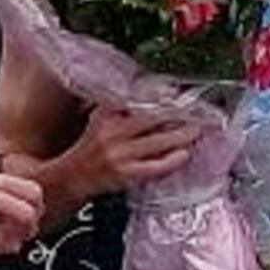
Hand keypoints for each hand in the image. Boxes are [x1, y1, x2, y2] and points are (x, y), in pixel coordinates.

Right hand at [63, 107, 201, 195]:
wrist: (73, 176)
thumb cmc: (93, 145)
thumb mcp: (100, 118)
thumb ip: (122, 105)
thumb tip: (156, 94)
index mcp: (106, 115)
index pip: (138, 100)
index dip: (161, 96)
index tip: (178, 92)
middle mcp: (112, 133)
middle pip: (152, 118)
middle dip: (177, 114)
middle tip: (196, 111)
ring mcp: (120, 155)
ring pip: (158, 142)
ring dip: (180, 136)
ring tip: (196, 130)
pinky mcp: (126, 174)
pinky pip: (155, 166)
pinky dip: (172, 160)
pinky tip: (183, 154)